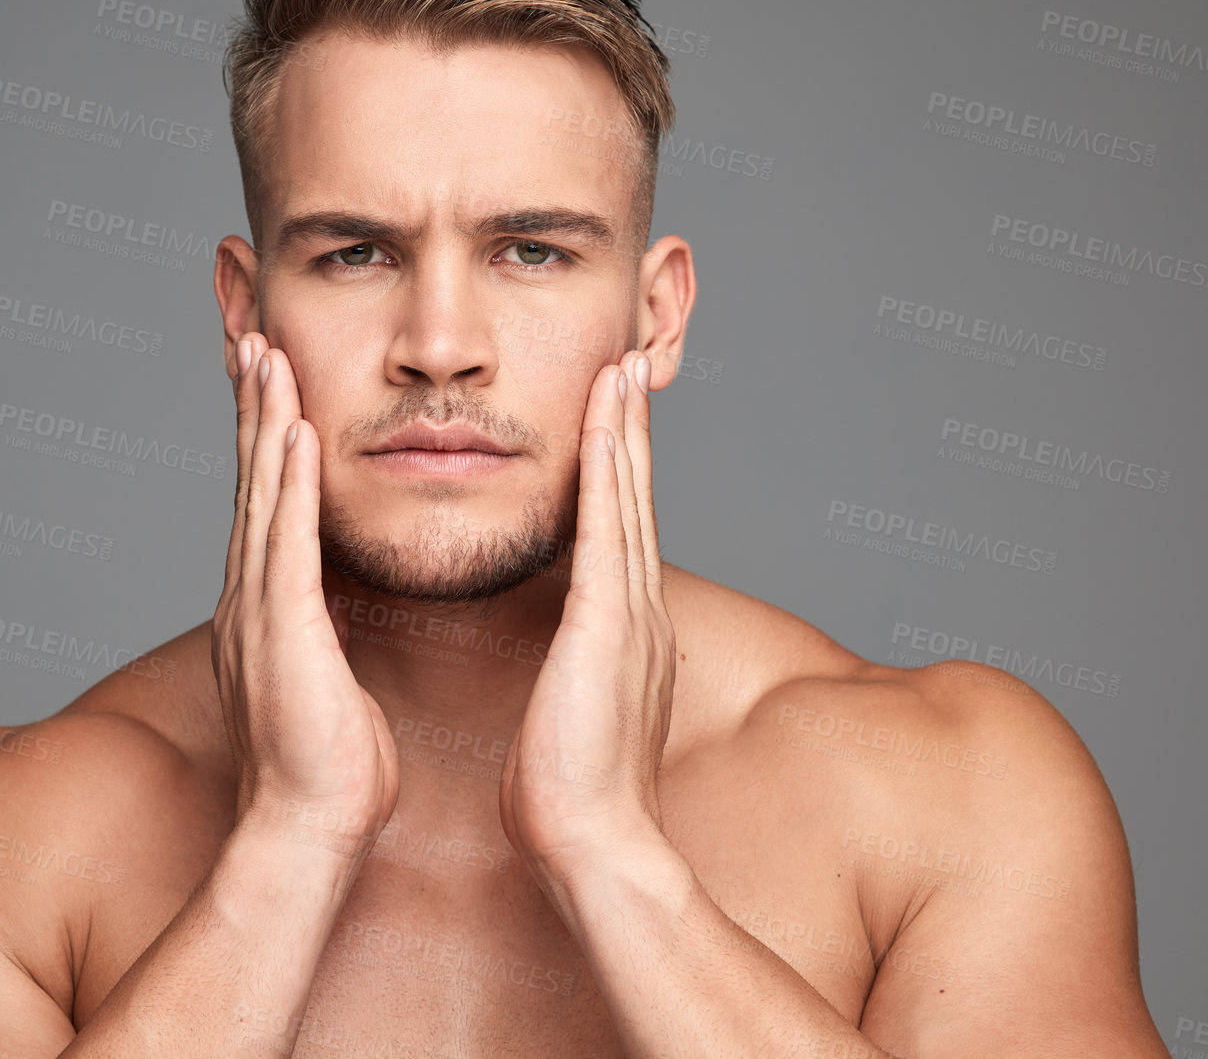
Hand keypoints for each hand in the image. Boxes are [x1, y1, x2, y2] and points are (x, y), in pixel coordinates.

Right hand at [211, 333, 399, 851]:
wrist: (311, 830)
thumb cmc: (332, 766)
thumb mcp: (330, 678)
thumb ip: (326, 634)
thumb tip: (337, 614)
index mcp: (269, 606)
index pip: (269, 502)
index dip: (267, 434)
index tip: (274, 375)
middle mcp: (252, 596)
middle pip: (251, 480)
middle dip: (251, 405)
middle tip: (252, 334)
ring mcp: (258, 611)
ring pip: (258, 495)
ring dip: (261, 420)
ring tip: (265, 352)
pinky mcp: (280, 632)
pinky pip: (283, 542)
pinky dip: (284, 482)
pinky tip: (292, 431)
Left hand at [498, 350, 676, 877]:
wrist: (592, 842)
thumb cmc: (568, 788)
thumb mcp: (571, 708)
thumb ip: (577, 668)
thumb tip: (569, 653)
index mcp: (624, 629)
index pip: (619, 531)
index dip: (618, 469)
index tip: (610, 416)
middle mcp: (639, 609)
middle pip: (633, 499)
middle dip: (630, 429)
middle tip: (625, 364)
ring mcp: (631, 613)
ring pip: (628, 499)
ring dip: (624, 428)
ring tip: (619, 368)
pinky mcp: (611, 622)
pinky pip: (608, 528)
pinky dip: (610, 469)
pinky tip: (604, 422)